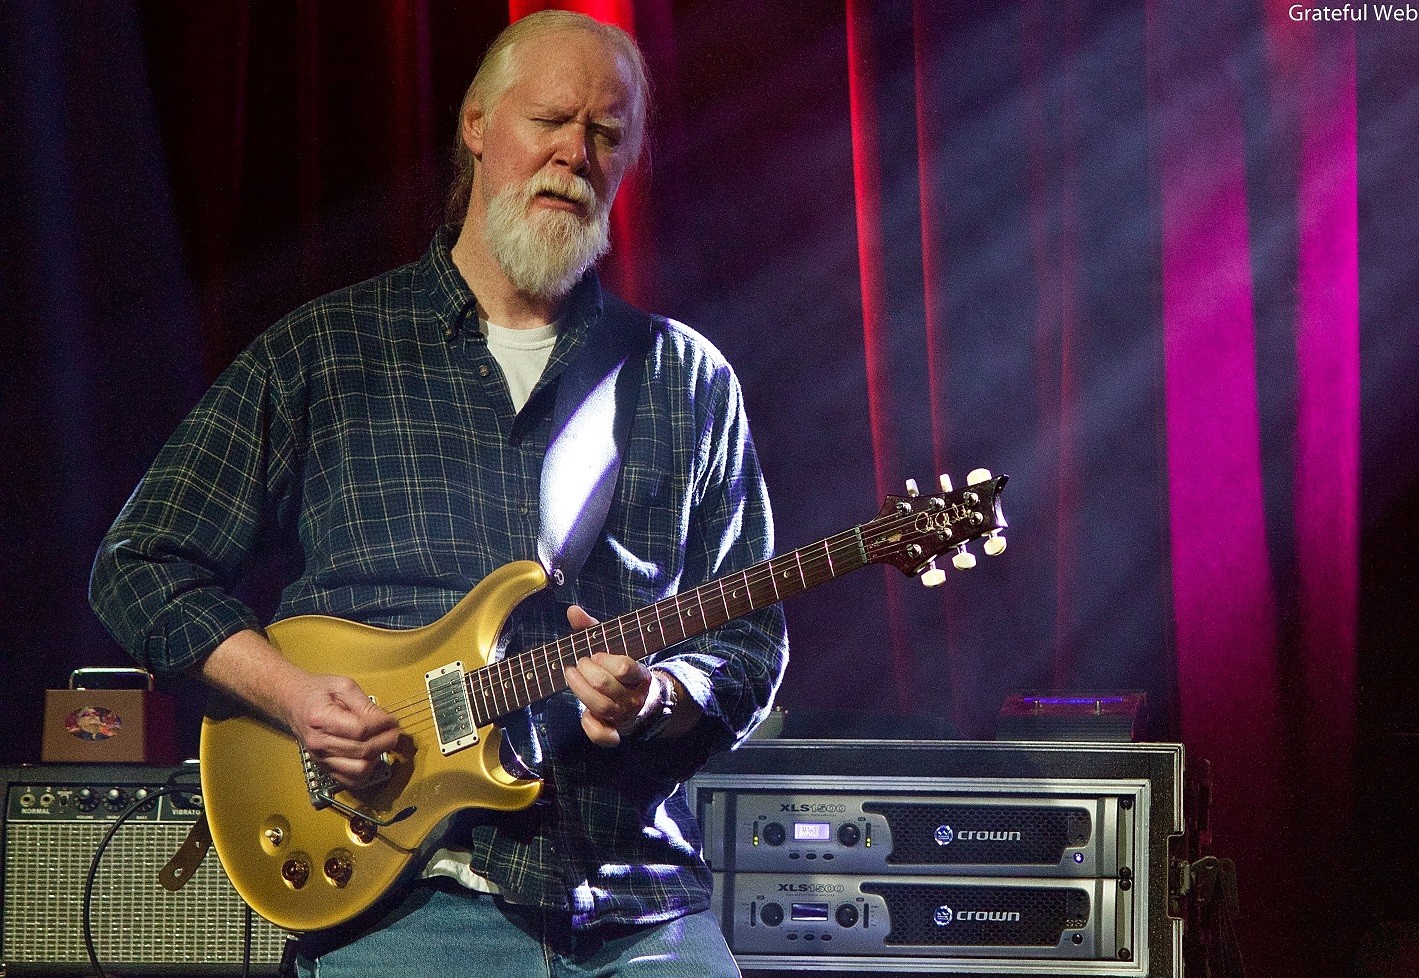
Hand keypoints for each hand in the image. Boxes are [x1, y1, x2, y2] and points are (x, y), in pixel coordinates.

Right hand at [200, 629, 401, 788]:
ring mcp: (320, 757)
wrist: (293, 702)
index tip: (392, 719)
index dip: (382, 725)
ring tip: (382, 742)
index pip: (360, 729)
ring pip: (359, 769)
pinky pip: (350, 780)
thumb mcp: (343, 686)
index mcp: (321, 718)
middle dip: (386, 740)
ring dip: (378, 757)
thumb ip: (365, 703)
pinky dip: (366, 771)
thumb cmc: (316, 692)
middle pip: (363, 750)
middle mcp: (318, 742)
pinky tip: (371, 756)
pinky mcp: (324, 767)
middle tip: (395, 730)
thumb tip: (385, 720)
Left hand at [562, 604, 655, 745]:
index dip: (603, 659)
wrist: (644, 701)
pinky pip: (603, 736)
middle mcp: (633, 697)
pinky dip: (591, 727)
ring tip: (572, 675)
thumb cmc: (621, 669)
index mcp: (639, 675)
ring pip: (599, 706)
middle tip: (580, 663)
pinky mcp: (614, 731)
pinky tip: (584, 714)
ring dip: (580, 688)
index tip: (594, 654)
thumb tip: (572, 610)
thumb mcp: (612, 646)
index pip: (624, 667)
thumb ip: (592, 629)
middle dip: (586, 671)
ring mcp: (623, 716)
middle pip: (604, 685)